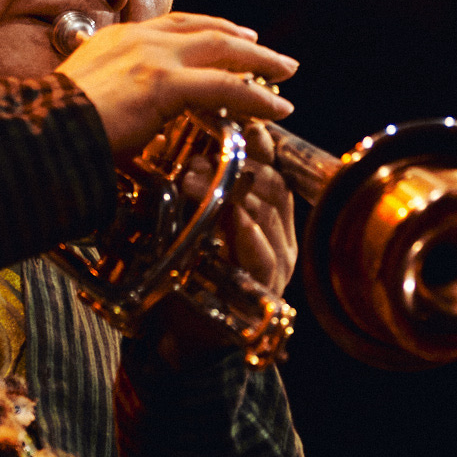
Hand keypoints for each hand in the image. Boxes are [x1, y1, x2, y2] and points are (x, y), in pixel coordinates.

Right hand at [55, 12, 296, 157]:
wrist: (39, 135)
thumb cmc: (52, 128)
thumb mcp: (81, 98)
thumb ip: (109, 95)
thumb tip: (123, 114)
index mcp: (116, 39)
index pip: (175, 24)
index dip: (209, 28)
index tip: (232, 34)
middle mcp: (138, 39)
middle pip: (207, 29)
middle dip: (244, 40)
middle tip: (270, 53)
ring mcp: (153, 58)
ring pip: (224, 50)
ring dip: (260, 62)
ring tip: (285, 73)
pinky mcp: (164, 83)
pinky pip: (226, 86)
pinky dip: (257, 97)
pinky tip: (276, 108)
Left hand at [151, 121, 299, 367]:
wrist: (183, 334)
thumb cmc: (186, 270)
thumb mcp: (189, 221)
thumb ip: (194, 188)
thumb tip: (175, 142)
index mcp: (269, 213)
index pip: (272, 166)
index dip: (256, 143)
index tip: (231, 123)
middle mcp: (281, 234)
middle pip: (273, 184)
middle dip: (238, 163)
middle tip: (198, 153)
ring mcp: (278, 262)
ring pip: (269, 213)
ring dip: (234, 192)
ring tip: (195, 178)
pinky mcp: (267, 289)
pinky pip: (264, 253)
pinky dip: (247, 232)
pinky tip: (230, 215)